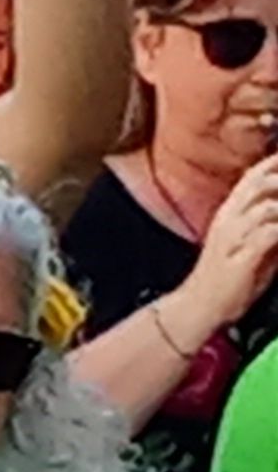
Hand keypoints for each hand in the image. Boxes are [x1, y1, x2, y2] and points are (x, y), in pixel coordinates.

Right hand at [171, 155, 277, 342]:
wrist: (201, 307)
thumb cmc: (231, 279)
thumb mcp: (254, 246)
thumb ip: (273, 227)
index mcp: (229, 213)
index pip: (254, 176)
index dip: (276, 164)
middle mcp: (228, 220)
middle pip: (260, 184)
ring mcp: (232, 238)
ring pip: (268, 207)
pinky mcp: (240, 258)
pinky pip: (269, 234)